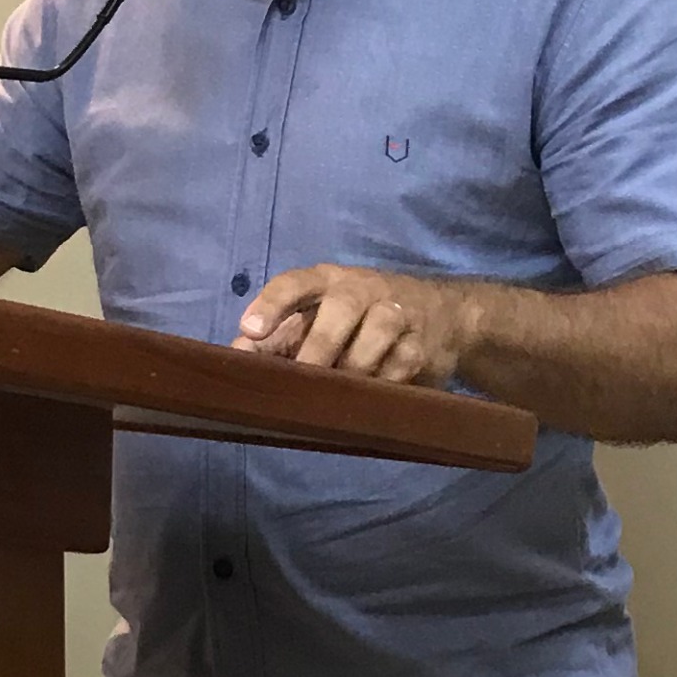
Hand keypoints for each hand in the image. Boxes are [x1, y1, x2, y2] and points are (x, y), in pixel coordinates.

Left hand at [235, 262, 470, 384]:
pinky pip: (398, 370)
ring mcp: (397, 314)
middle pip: (339, 311)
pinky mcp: (422, 344)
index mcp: (327, 280)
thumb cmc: (359, 318)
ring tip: (339, 393)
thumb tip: (233, 360)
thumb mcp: (317, 318)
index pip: (295, 282)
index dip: (272, 304)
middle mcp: (363, 289)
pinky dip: (380, 386)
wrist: (443, 316)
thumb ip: (274, 340)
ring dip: (351, 372)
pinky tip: (372, 395)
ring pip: (371, 344)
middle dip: (319, 349)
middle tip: (303, 379)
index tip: (250, 330)